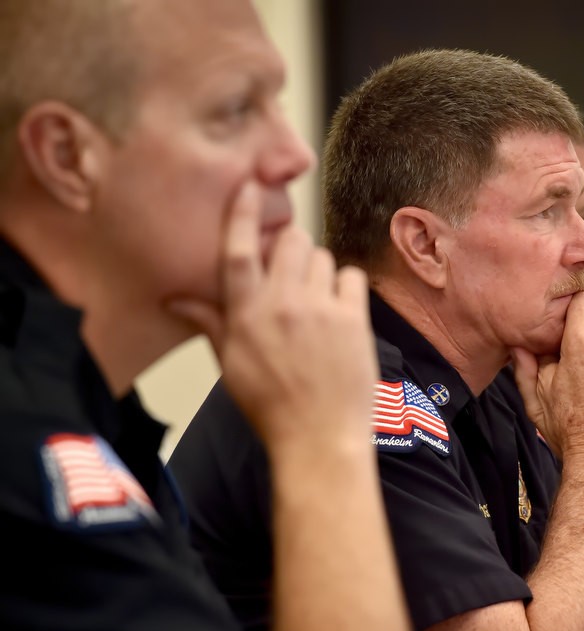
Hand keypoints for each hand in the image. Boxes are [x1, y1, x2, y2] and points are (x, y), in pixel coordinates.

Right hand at [168, 182, 377, 455]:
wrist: (318, 438)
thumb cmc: (270, 405)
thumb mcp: (229, 365)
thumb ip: (210, 322)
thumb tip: (174, 298)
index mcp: (245, 314)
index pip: (238, 250)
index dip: (242, 214)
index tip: (249, 185)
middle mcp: (281, 304)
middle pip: (290, 241)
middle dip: (290, 248)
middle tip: (291, 273)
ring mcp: (320, 309)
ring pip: (321, 257)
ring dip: (317, 271)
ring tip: (315, 303)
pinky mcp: (353, 318)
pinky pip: (351, 276)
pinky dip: (345, 287)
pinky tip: (339, 310)